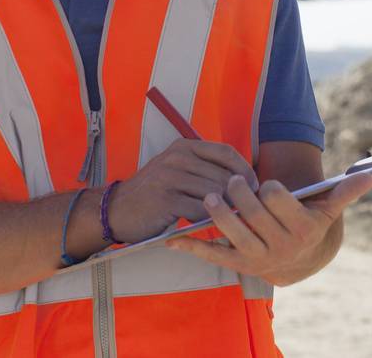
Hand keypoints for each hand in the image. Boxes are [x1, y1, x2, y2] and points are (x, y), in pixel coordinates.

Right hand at [108, 139, 257, 242]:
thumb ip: (205, 169)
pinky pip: (200, 211)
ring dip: (227, 210)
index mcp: (184, 146)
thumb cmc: (155, 193)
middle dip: (239, 195)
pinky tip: (210, 225)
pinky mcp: (165, 200)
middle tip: (246, 210)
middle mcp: (177, 157)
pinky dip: (210, 220)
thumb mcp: (178, 170)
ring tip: (231, 220)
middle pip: (224, 175)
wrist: (117, 210)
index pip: (226, 152)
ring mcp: (170, 177)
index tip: (254, 187)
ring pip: (215, 193)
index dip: (245, 170)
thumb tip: (245, 181)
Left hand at [164, 172, 371, 281]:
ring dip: (218, 214)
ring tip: (210, 197)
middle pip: (253, 214)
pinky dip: (192, 246)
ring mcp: (256, 257)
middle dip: (240, 193)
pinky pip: (212, 255)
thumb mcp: (327, 208)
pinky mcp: (236, 264)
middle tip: (232, 181)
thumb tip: (370, 175)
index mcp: (301, 228)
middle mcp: (280, 246)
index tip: (267, 183)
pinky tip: (174, 237)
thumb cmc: (310, 222)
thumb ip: (343, 191)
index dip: (270, 189)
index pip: (280, 202)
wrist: (299, 260)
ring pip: (232, 234)